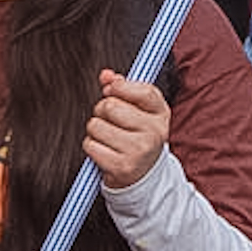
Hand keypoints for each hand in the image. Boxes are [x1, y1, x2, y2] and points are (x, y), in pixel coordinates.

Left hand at [83, 70, 171, 188]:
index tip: (111, 89)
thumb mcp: (139, 110)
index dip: (120, 86)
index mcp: (161, 114)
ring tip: (107, 136)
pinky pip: (90, 145)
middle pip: (111, 106)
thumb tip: (106, 75)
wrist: (143, 174)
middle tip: (109, 119)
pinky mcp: (122, 166)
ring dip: (95, 129)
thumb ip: (123, 87)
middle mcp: (154, 132)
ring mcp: (139, 151)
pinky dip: (91, 146)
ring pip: (96, 125)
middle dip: (102, 109)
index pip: (143, 91)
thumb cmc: (138, 136)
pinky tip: (104, 150)